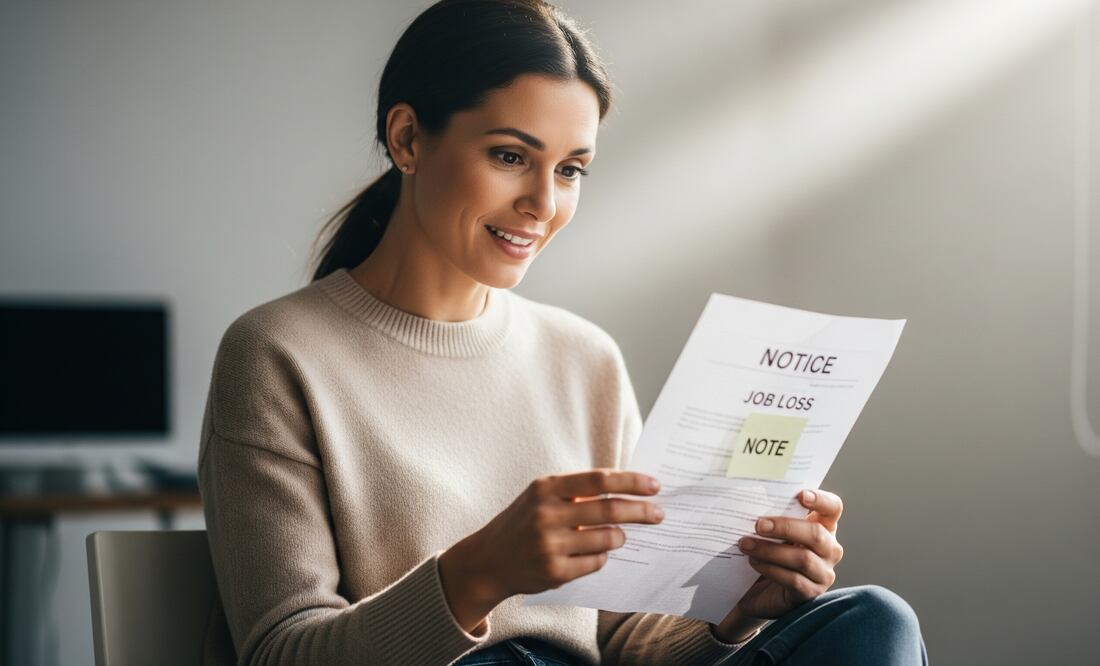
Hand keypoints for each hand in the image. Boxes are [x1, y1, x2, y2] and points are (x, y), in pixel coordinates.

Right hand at [439, 469, 664, 631]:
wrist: (488, 560)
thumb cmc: (523, 522)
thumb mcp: (542, 496)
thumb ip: (577, 490)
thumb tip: (628, 489)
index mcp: (546, 487)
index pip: (599, 480)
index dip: (632, 482)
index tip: (654, 486)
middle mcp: (547, 514)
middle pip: (610, 510)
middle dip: (641, 511)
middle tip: (659, 514)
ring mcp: (550, 544)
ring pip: (608, 539)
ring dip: (619, 537)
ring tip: (616, 536)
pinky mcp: (554, 571)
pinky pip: (597, 563)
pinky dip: (601, 557)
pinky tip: (590, 554)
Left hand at [713, 488, 844, 641]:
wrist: (754, 590)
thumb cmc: (765, 552)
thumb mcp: (771, 532)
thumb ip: (772, 516)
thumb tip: (751, 499)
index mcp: (823, 526)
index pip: (833, 508)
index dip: (821, 500)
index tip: (801, 495)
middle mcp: (829, 549)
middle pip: (817, 534)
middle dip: (786, 527)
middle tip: (758, 525)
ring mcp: (823, 573)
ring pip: (804, 559)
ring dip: (771, 550)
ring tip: (746, 545)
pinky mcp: (811, 593)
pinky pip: (794, 580)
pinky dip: (771, 569)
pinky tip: (753, 563)